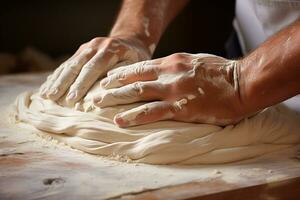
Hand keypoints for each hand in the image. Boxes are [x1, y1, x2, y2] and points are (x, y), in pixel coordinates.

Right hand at [39, 35, 150, 104]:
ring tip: (45, 95)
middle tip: (52, 98)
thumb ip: (126, 75)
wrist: (131, 40)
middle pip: (76, 65)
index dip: (81, 84)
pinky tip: (48, 85)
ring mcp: (86, 47)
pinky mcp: (81, 51)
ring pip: (68, 64)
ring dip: (56, 80)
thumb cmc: (136, 57)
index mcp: (110, 50)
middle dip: (63, 83)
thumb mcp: (138, 64)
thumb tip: (110, 92)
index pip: (93, 68)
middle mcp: (95, 46)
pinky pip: (67, 63)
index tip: (72, 99)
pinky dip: (57, 75)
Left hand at [95, 53, 246, 126]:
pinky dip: (134, 116)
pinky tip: (121, 120)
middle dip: (112, 86)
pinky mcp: (181, 108)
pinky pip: (152, 112)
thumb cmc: (221, 72)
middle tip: (96, 93)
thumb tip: (161, 74)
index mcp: (172, 62)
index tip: (108, 79)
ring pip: (138, 93)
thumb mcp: (194, 62)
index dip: (121, 73)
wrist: (241, 83)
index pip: (140, 66)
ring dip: (117, 99)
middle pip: (133, 79)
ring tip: (100, 105)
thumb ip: (176, 68)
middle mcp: (169, 74)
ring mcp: (174, 91)